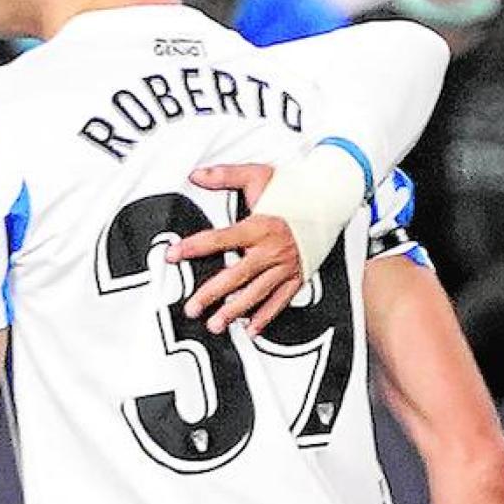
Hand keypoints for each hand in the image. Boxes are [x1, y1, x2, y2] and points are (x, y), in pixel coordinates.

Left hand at [165, 164, 303, 336]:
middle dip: (212, 294)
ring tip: (216, 323)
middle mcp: (273, 249)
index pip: (220, 239)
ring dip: (235, 311)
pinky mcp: (298, 276)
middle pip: (237, 275)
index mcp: (260, 226)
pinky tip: (250, 327)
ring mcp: (286, 266)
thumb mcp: (257, 176)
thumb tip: (197, 175)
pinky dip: (266, 316)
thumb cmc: (294, 189)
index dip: (194, 247)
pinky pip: (281, 300)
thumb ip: (224, 175)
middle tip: (192, 308)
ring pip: (257, 293)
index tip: (173, 255)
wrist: (331, 199)